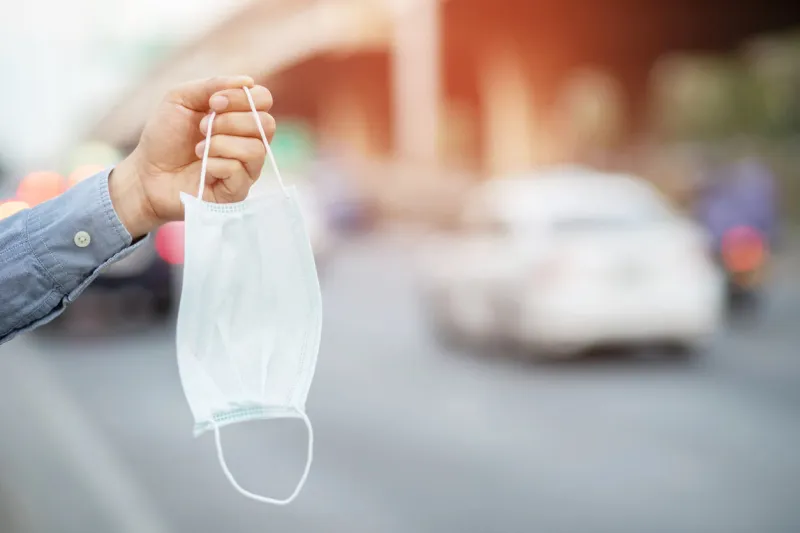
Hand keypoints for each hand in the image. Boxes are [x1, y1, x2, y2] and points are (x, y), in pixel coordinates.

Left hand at [109, 75, 276, 237]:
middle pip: (266, 124)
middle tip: (203, 126)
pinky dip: (217, 163)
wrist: (146, 173)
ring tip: (199, 148)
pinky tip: (203, 166)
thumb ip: (212, 85)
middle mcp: (249, 142)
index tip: (213, 102)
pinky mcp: (237, 191)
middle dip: (231, 121)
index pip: (264, 100)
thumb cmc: (165, 137)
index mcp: (240, 117)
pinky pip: (240, 171)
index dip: (242, 97)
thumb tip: (248, 82)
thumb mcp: (180, 98)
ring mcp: (246, 169)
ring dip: (222, 143)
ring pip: (256, 149)